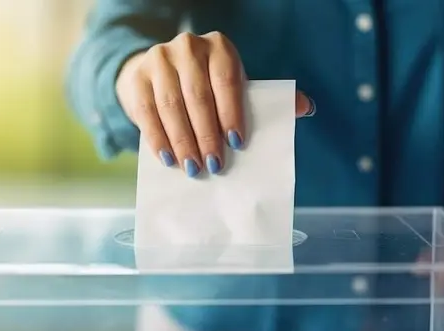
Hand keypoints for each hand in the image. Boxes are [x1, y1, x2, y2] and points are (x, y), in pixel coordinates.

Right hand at [116, 31, 312, 176]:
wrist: (160, 73)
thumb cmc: (206, 86)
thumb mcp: (233, 86)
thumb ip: (266, 98)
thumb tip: (306, 108)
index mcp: (219, 47)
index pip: (227, 80)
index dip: (232, 112)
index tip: (237, 143)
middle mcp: (187, 48)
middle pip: (197, 95)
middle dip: (206, 134)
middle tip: (214, 165)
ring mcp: (158, 60)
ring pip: (170, 105)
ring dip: (182, 141)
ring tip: (192, 168)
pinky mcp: (137, 78)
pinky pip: (146, 112)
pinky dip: (157, 138)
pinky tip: (167, 158)